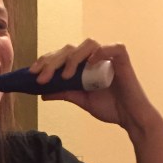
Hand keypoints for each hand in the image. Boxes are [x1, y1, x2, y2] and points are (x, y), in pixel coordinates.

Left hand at [30, 40, 160, 135]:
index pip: (61, 54)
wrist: (130, 118)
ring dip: (72, 59)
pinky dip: (99, 52)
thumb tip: (42, 93)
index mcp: (83, 64)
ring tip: (64, 77)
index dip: (45, 61)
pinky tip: (88, 64)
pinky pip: (112, 47)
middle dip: (52, 62)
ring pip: (87, 44)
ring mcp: (108, 56)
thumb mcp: (80, 99)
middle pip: (69, 48)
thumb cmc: (109, 107)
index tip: (32, 74)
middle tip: (42, 78)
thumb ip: (63, 93)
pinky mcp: (122, 59)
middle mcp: (94, 56)